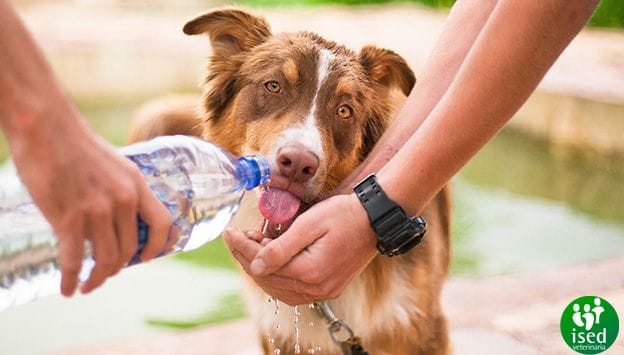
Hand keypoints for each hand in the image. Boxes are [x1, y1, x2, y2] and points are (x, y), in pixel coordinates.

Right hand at [9, 106, 171, 295]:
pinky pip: (74, 260)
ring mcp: (97, 210)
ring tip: (88, 285)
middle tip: (106, 273)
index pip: (162, 223)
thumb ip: (121, 189)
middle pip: (130, 249)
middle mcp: (122, 199)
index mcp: (136, 184)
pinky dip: (71, 279)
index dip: (159, 246)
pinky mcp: (68, 218)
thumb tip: (119, 217)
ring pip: (105, 259)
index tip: (147, 258)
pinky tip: (67, 288)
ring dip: (97, 278)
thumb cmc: (76, 144)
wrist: (46, 127)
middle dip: (118, 267)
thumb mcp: (114, 164)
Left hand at [223, 194, 377, 304]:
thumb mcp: (310, 223)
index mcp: (310, 272)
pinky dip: (277, 277)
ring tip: (252, 245)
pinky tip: (270, 261)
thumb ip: (281, 247)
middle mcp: (316, 288)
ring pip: (278, 289)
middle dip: (247, 257)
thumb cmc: (344, 214)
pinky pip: (293, 291)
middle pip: (268, 279)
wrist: (375, 219)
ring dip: (260, 269)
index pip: (263, 264)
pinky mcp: (328, 289)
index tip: (229, 232)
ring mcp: (324, 292)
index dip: (242, 247)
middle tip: (237, 236)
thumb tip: (254, 265)